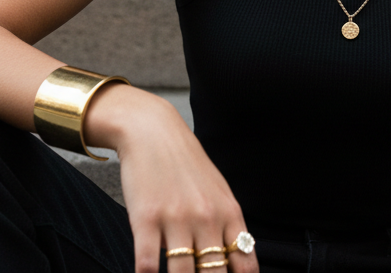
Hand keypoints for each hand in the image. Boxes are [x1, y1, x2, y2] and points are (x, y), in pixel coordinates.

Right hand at [86, 84, 258, 272]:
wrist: (153, 132)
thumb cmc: (187, 166)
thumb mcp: (218, 192)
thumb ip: (228, 226)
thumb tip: (235, 262)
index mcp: (229, 213)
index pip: (245, 264)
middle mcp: (206, 218)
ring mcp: (176, 220)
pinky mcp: (145, 219)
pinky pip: (147, 264)